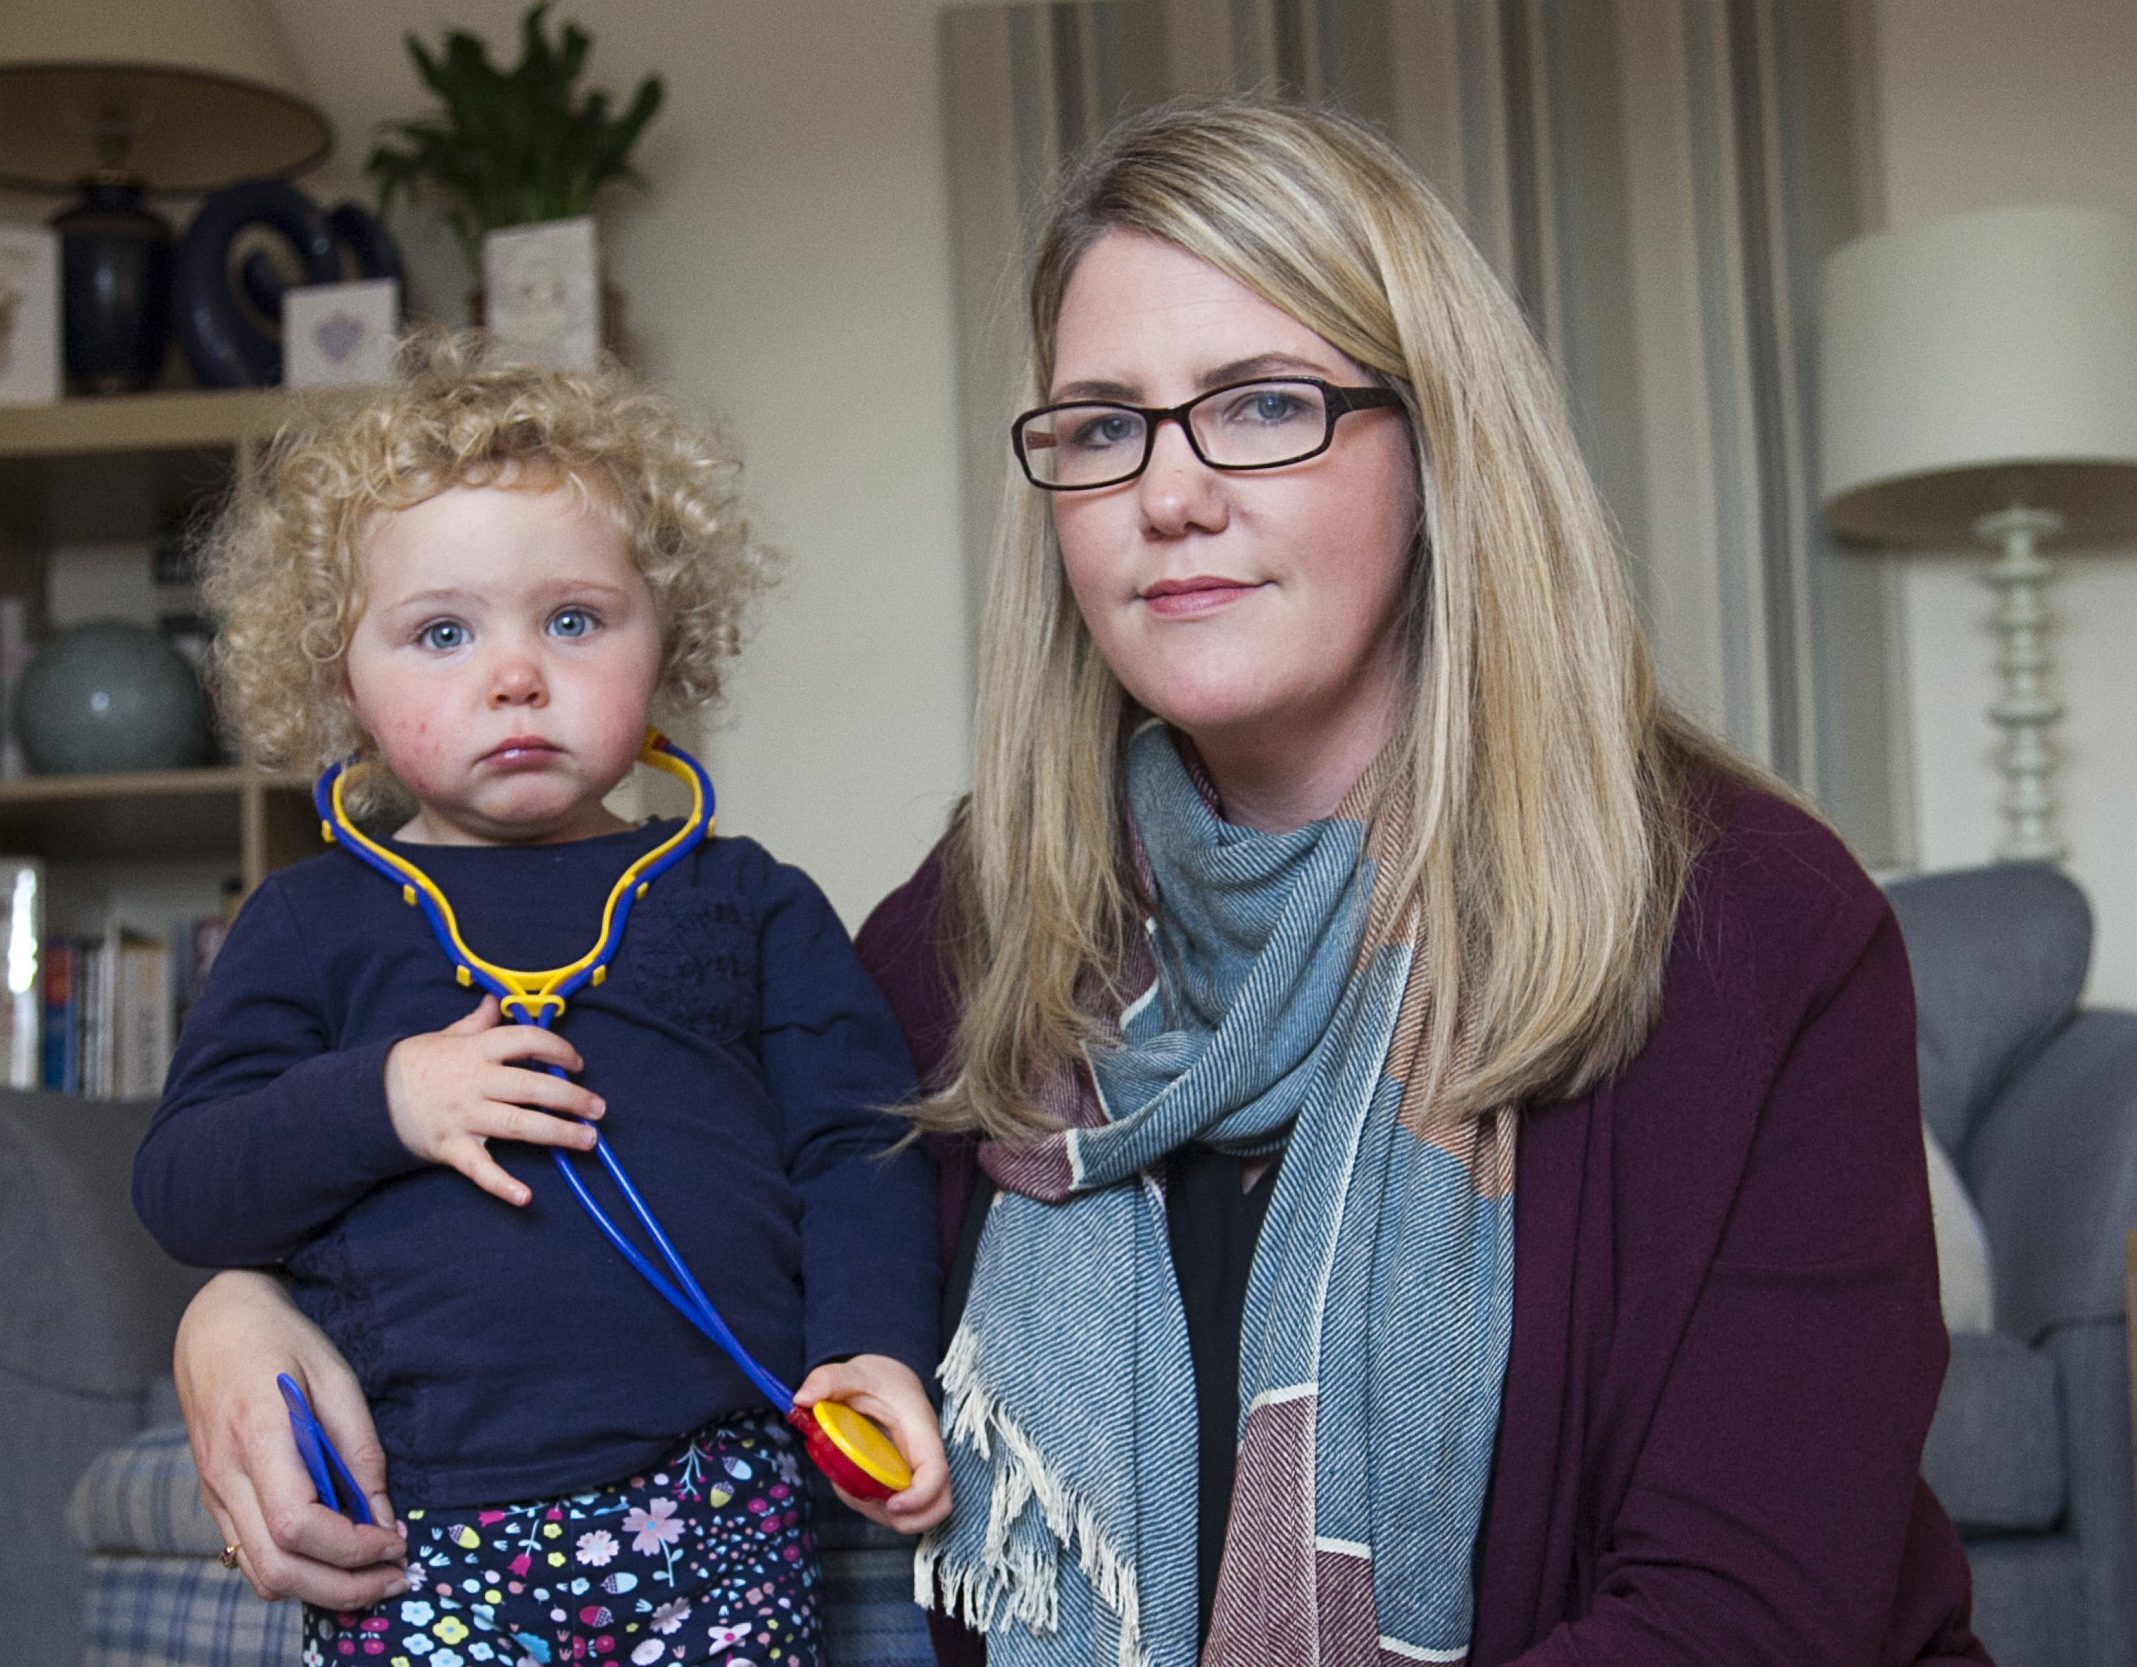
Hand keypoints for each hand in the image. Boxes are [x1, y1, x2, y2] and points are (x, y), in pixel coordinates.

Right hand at [174, 1270, 409, 1605]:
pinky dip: (296, 1570)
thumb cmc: (282, 1341)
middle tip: (394, 1578)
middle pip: (278, 1568)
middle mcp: (226, 1476)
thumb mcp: (337, 1378)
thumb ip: (360, 1450)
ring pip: (261, 1574)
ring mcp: (214, 1493)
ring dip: (319, 1588)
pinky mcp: (215, 1500)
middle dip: (343, 1587)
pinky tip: (334, 1554)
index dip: (352, 1548)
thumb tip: (383, 1517)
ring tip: (371, 1574)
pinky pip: (251, 1555)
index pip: (299, 1524)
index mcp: (256, 1437)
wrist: (216, 1326)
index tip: (395, 1544)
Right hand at [384, 995, 605, 1204]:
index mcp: (476, 1051)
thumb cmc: (415, 1064)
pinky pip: (479, 1169)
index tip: (577, 1062)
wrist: (366, 1097)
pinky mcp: (449, 1147)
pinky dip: (502, 1184)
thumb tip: (494, 1001)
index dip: (557, 1048)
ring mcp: (463, 1116)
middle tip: (599, 1109)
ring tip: (587, 1140)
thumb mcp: (445, 1037)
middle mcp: (474, 1082)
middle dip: (571, 1097)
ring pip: (518, 1125)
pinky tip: (525, 1197)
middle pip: (531, 1087)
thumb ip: (477, 1024)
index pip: (525, 1041)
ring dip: (557, 1133)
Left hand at [794, 1355, 951, 1533]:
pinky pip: (902, 1509)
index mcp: (920, 1429)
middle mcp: (925, 1455)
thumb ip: (829, 1379)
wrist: (891, 1377)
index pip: (936, 1472)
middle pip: (939, 1504)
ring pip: (919, 1513)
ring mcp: (918, 1470)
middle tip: (874, 1505)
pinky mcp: (906, 1480)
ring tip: (855, 1491)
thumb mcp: (854, 1372)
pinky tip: (855, 1487)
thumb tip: (803, 1397)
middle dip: (908, 1519)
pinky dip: (878, 1510)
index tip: (891, 1503)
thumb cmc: (880, 1377)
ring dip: (887, 1516)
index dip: (919, 1497)